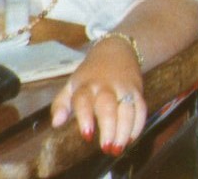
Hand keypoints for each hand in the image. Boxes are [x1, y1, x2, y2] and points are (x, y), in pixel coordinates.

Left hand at [50, 37, 145, 155]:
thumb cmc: (91, 73)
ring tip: (118, 148)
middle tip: (107, 148)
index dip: (85, 117)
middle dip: (109, 128)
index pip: (83, 100)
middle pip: (108, 106)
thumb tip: (56, 123)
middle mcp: (105, 86)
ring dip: (124, 130)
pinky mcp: (137, 91)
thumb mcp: (72, 84)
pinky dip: (138, 125)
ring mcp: (123, 88)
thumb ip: (61, 104)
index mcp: (86, 85)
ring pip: (127, 110)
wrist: (117, 49)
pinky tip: (130, 139)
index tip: (87, 135)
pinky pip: (141, 109)